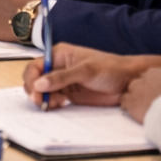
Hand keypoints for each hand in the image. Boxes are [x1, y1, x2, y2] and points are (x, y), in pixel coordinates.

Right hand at [23, 44, 160, 109]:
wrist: (128, 83)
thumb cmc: (109, 68)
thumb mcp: (86, 70)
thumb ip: (62, 77)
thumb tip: (39, 84)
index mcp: (59, 55)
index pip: (36, 65)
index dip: (32, 78)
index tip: (34, 91)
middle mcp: (58, 67)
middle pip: (36, 79)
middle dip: (35, 90)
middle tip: (40, 102)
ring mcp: (63, 82)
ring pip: (43, 91)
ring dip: (43, 98)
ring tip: (53, 104)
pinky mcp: (69, 94)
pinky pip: (53, 99)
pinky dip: (51, 104)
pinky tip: (58, 105)